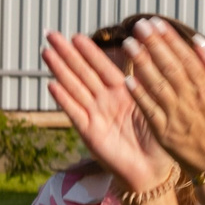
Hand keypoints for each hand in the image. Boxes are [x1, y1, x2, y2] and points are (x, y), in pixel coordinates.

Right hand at [43, 31, 174, 194]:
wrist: (152, 169)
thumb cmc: (158, 139)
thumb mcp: (156, 104)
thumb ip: (146, 81)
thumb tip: (146, 54)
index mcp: (123, 93)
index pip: (103, 67)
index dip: (89, 51)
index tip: (77, 36)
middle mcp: (105, 102)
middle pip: (82, 72)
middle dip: (67, 54)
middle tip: (51, 35)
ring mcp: (94, 116)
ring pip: (74, 87)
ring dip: (60, 70)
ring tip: (46, 53)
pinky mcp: (89, 133)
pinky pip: (74, 112)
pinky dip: (64, 99)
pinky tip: (52, 85)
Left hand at [125, 23, 204, 179]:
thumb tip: (198, 42)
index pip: (184, 56)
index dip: (168, 39)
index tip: (155, 23)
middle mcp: (190, 98)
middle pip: (168, 66)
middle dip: (152, 45)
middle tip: (137, 26)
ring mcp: (175, 114)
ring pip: (157, 84)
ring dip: (142, 64)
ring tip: (128, 45)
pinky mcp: (163, 130)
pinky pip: (149, 109)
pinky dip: (139, 95)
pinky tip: (127, 79)